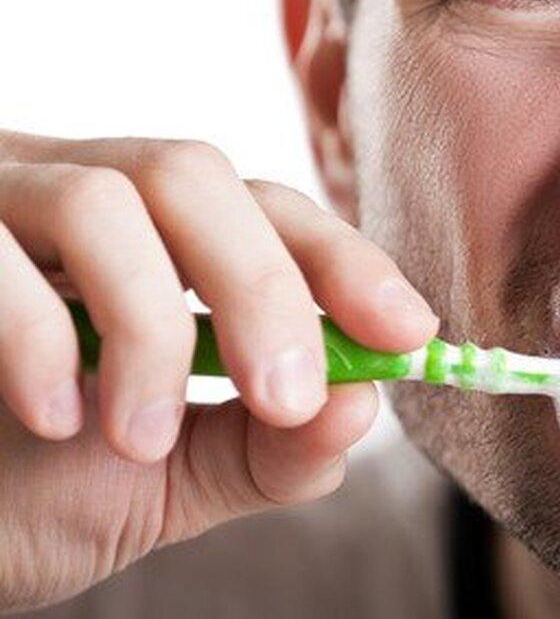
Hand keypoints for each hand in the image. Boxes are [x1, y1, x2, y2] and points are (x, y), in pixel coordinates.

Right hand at [0, 131, 437, 611]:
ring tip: (141, 436)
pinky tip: (53, 418)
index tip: (411, 333)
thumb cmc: (16, 492)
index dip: (345, 261)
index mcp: (146, 245)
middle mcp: (69, 198)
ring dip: (153, 326)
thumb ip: (264, 449)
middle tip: (292, 397)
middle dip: (265, 288)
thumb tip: (366, 404)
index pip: (264, 210)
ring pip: (105, 197)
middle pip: (196, 178)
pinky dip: (38, 338)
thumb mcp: (164, 481)